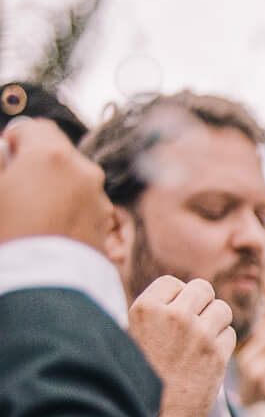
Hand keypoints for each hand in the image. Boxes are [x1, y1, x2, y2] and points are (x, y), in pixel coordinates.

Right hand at [0, 117, 114, 248]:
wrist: (43, 288)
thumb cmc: (9, 236)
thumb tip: (2, 151)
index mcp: (52, 156)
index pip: (34, 128)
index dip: (14, 141)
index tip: (4, 159)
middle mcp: (84, 172)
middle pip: (57, 154)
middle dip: (34, 164)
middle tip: (13, 188)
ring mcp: (98, 199)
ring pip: (71, 180)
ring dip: (51, 187)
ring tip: (30, 212)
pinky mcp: (104, 225)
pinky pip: (82, 205)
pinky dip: (65, 208)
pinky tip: (46, 228)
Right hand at [127, 277, 236, 416]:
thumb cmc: (142, 376)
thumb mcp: (135, 336)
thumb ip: (157, 313)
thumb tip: (182, 292)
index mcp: (145, 308)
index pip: (172, 282)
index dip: (177, 296)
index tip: (174, 314)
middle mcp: (173, 316)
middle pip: (203, 289)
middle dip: (201, 304)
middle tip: (193, 325)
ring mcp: (198, 333)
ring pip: (222, 309)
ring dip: (216, 322)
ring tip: (200, 341)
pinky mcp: (217, 353)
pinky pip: (230, 334)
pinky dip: (223, 344)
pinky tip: (207, 358)